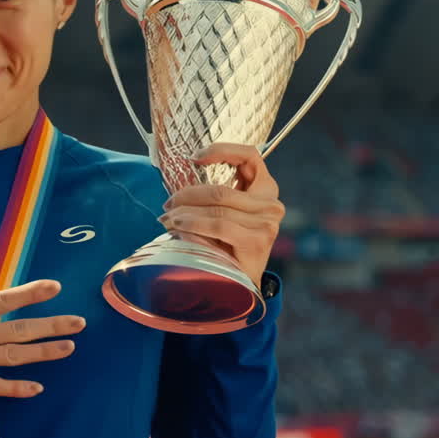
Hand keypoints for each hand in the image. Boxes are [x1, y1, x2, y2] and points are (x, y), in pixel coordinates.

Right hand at [0, 259, 84, 398]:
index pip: (4, 299)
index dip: (31, 292)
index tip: (56, 286)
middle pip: (19, 330)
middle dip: (51, 325)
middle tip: (80, 323)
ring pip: (13, 357)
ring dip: (43, 354)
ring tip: (68, 348)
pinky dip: (15, 389)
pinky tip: (37, 389)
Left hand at [158, 143, 285, 286]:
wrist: (242, 287)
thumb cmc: (228, 247)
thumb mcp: (223, 216)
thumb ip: (213, 197)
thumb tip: (178, 188)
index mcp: (266, 190)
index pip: (250, 155)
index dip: (222, 150)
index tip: (194, 157)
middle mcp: (271, 204)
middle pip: (221, 189)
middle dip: (187, 195)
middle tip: (167, 205)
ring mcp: (267, 223)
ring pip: (216, 207)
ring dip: (185, 213)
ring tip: (167, 219)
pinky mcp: (257, 240)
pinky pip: (218, 225)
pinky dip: (194, 225)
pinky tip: (178, 228)